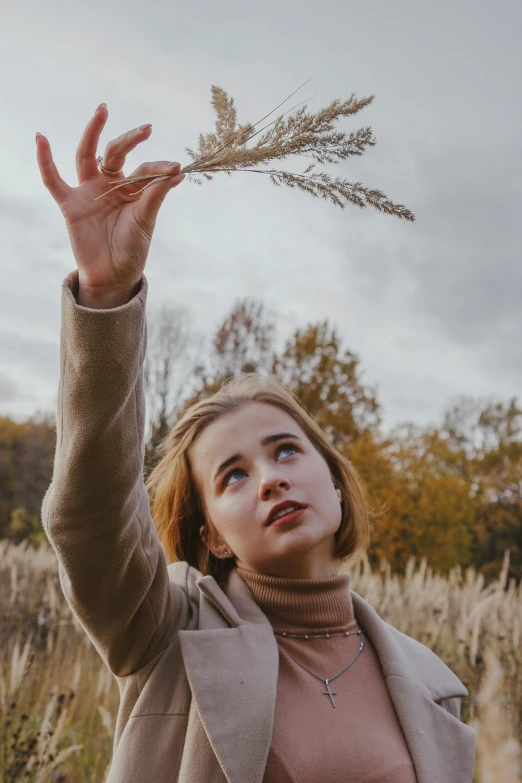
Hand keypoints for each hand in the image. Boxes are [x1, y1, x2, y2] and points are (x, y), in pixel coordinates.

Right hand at [36, 103, 184, 295]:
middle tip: (147, 128)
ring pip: (87, 155)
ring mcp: (89, 192)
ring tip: (103, 110)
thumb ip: (156, 194)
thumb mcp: (146, 220)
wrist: (114, 276)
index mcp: (132, 189)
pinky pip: (53, 180)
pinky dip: (45, 161)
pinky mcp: (71, 205)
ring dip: (93, 132)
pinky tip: (41, 139)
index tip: (176, 167)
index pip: (144, 169)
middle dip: (130, 139)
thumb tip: (178, 171)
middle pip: (116, 153)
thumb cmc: (132, 249)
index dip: (159, 168)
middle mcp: (110, 185)